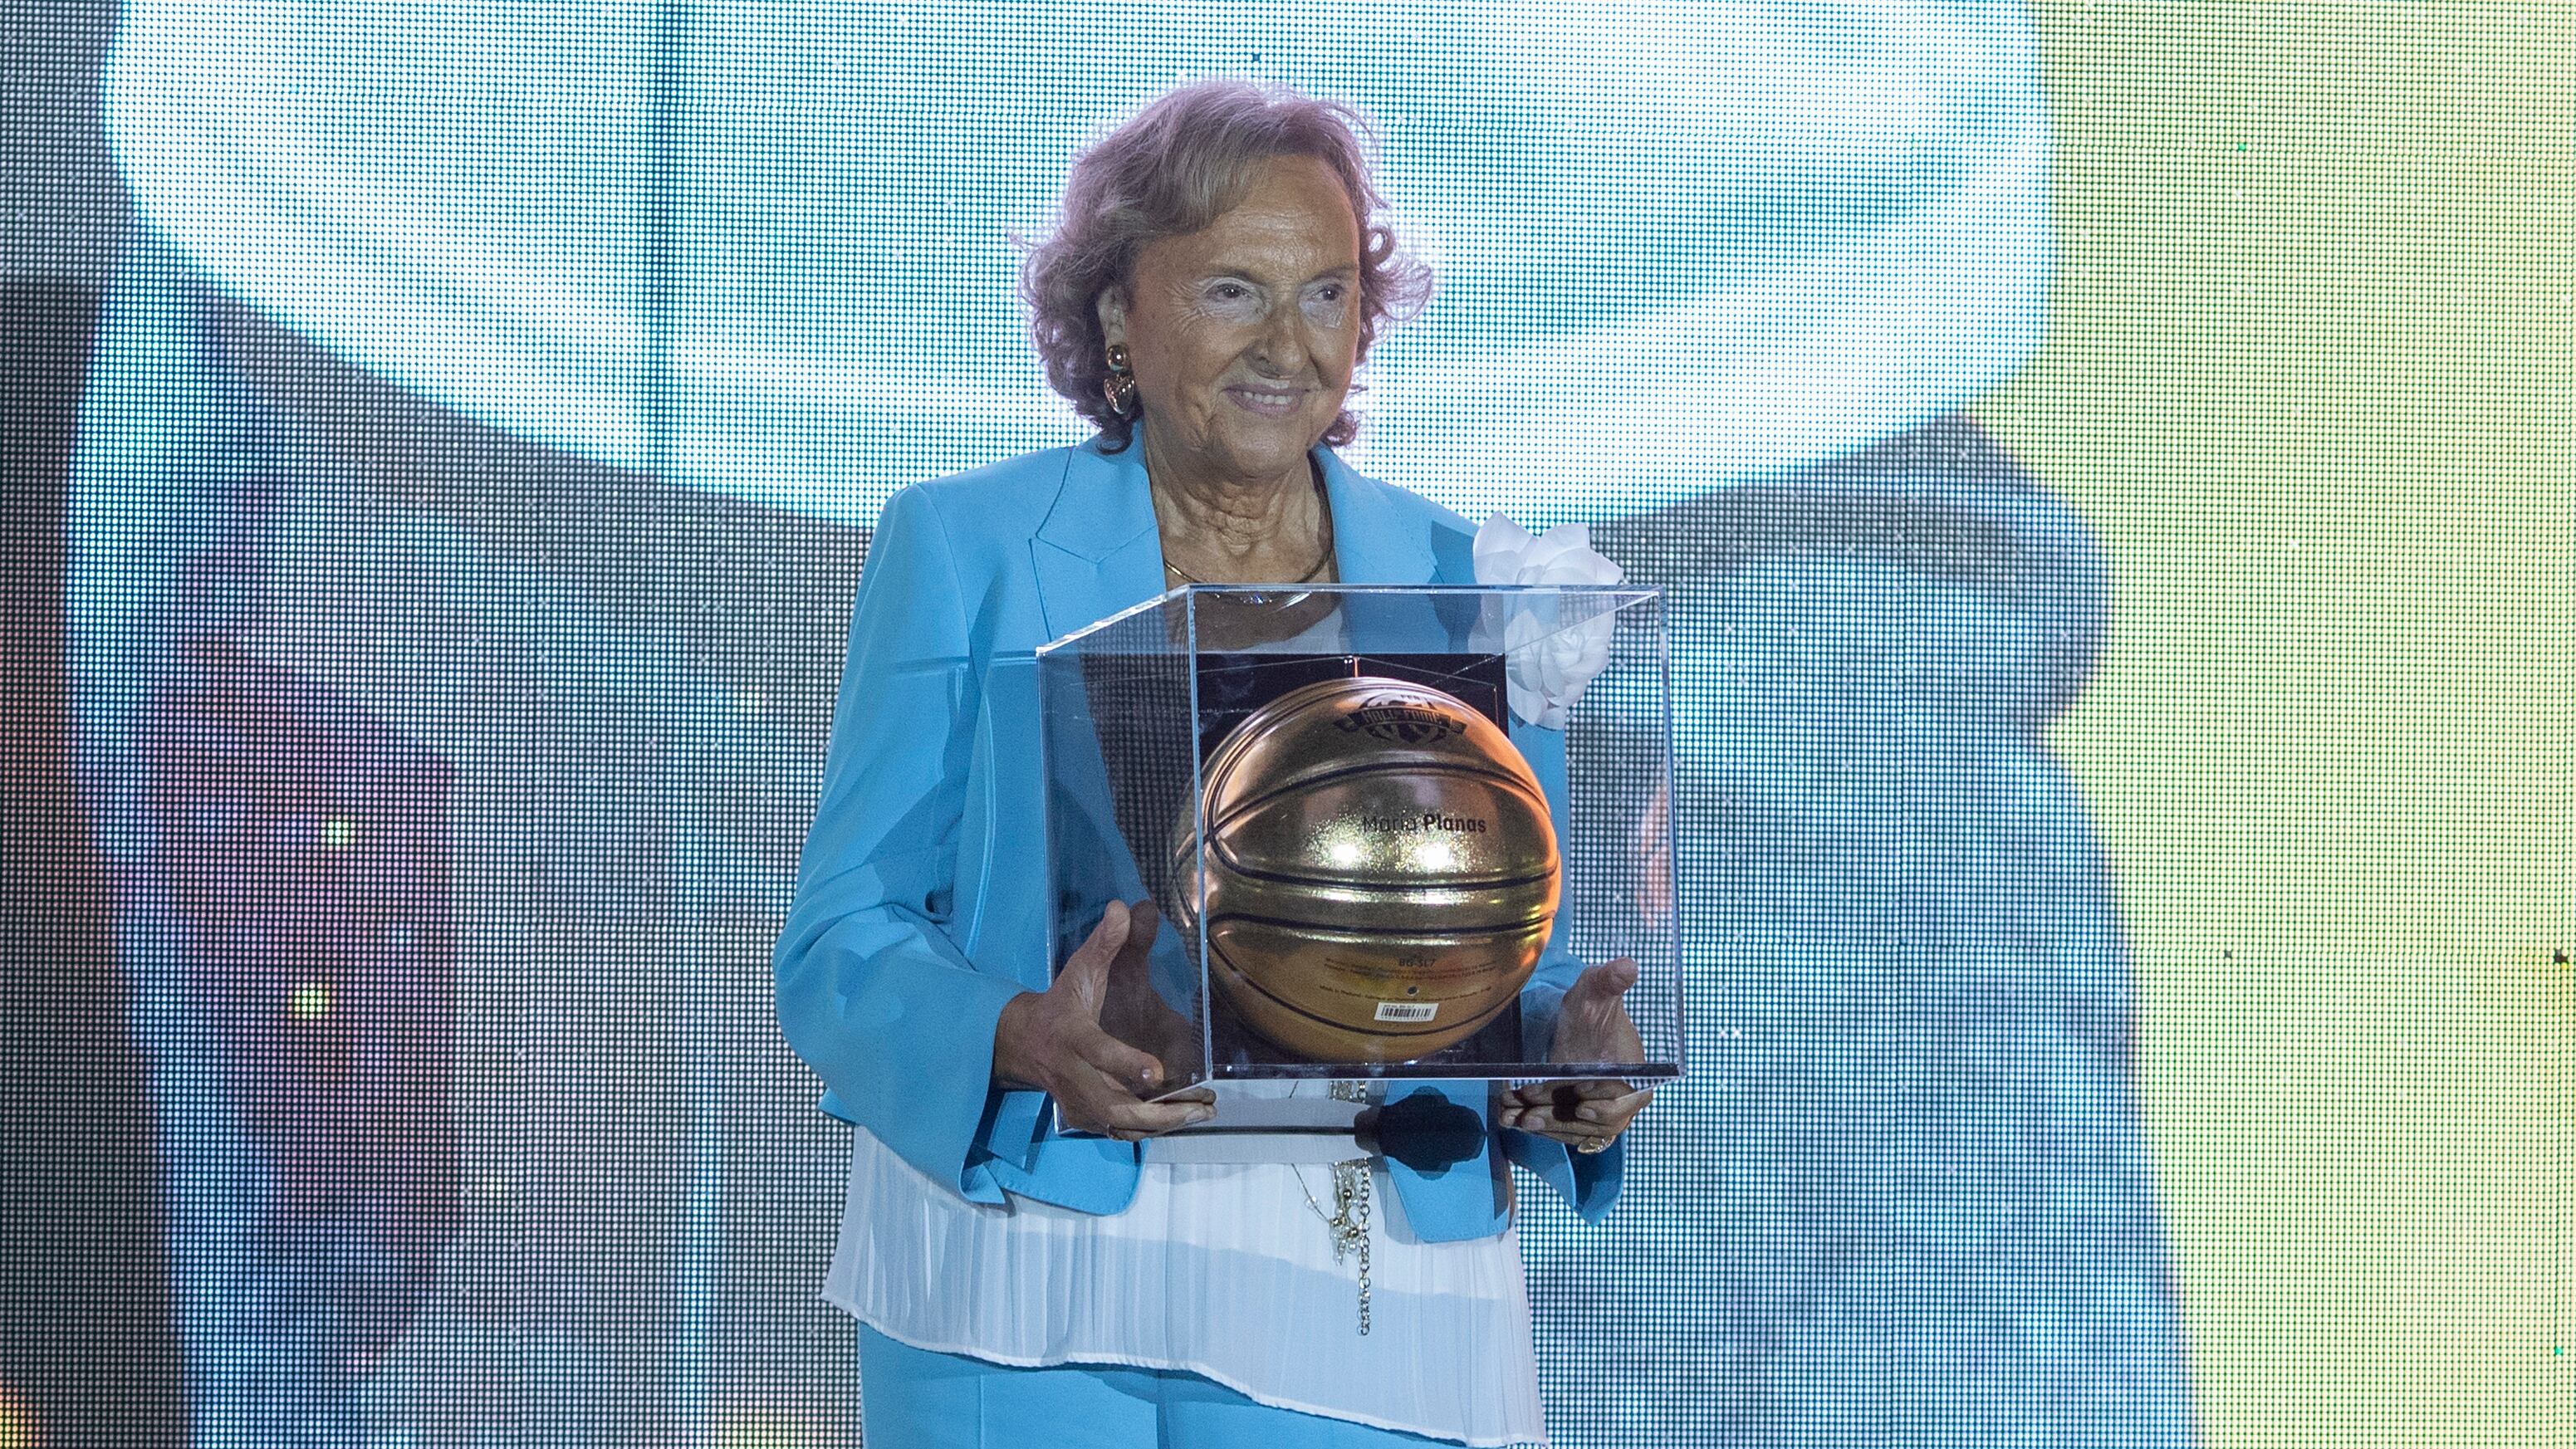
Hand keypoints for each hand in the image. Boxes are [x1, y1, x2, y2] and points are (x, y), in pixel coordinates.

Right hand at [993, 899, 1214, 1140]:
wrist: (1027, 1043)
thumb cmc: (1062, 1002)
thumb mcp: (1080, 969)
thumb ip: (1107, 943)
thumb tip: (1127, 907)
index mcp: (1071, 1036)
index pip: (1098, 1052)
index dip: (1125, 1063)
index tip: (1158, 1071)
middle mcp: (1073, 1075)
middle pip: (1113, 1106)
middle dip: (1157, 1112)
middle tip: (1201, 1106)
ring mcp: (1078, 1101)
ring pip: (1121, 1125)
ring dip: (1163, 1123)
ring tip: (1203, 1112)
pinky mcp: (1086, 1118)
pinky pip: (1120, 1132)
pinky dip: (1152, 1129)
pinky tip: (1184, 1118)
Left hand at [1497, 957, 1651, 1153]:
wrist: (1576, 1026)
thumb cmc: (1592, 1006)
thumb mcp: (1597, 990)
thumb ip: (1610, 981)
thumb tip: (1626, 966)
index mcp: (1636, 1073)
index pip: (1627, 1098)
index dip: (1606, 1101)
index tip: (1580, 1093)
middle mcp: (1622, 1100)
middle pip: (1597, 1121)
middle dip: (1562, 1117)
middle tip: (1531, 1113)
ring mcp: (1600, 1114)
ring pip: (1575, 1130)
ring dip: (1545, 1126)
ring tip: (1516, 1117)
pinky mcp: (1580, 1121)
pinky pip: (1562, 1131)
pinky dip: (1538, 1127)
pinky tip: (1511, 1119)